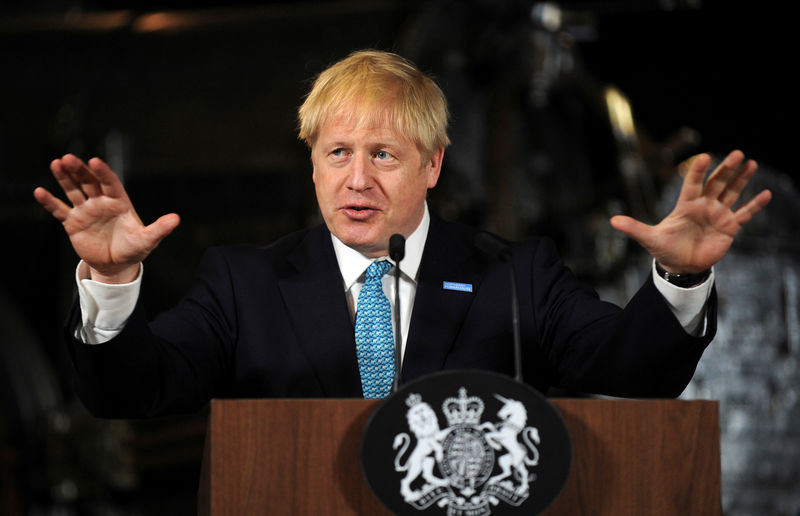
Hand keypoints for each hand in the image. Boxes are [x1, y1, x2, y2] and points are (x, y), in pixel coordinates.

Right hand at [33, 154, 179, 282]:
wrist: (117, 265)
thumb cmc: (134, 249)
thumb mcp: (147, 240)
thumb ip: (160, 229)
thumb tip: (176, 219)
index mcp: (119, 202)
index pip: (110, 183)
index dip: (103, 173)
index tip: (95, 161)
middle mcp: (101, 202)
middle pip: (89, 182)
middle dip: (79, 170)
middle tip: (68, 158)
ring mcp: (86, 210)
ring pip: (73, 190)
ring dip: (64, 178)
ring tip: (56, 164)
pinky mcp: (73, 222)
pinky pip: (60, 210)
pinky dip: (50, 202)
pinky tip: (39, 192)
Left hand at [609, 150, 771, 272]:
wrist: (680, 265)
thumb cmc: (664, 249)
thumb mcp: (649, 238)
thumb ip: (634, 228)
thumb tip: (612, 221)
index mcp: (685, 205)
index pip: (692, 184)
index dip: (698, 171)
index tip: (704, 156)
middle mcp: (703, 206)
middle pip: (716, 183)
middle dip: (726, 169)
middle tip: (737, 153)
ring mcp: (717, 215)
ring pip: (731, 193)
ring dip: (741, 179)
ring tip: (751, 163)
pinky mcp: (729, 227)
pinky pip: (744, 214)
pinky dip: (754, 205)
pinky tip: (765, 193)